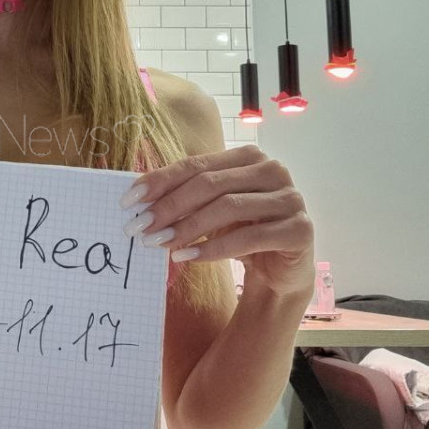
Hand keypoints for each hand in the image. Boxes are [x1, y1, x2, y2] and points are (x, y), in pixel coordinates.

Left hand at [119, 144, 314, 297]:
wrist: (280, 271)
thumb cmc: (241, 233)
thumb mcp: (210, 210)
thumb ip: (183, 197)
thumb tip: (136, 197)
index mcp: (248, 157)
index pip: (196, 164)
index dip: (160, 181)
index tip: (129, 201)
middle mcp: (273, 171)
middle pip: (210, 184)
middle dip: (169, 206)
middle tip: (140, 227)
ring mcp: (290, 198)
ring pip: (228, 207)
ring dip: (188, 227)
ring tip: (160, 243)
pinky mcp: (299, 229)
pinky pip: (249, 237)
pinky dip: (214, 249)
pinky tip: (188, 257)